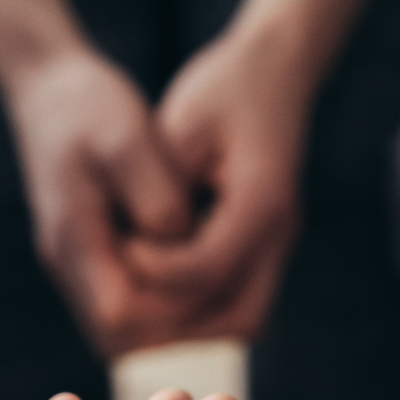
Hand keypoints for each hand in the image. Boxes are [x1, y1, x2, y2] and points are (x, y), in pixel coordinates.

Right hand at [2, 49, 195, 355]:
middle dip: (178, 328)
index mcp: (73, 238)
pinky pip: (126, 303)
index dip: (171, 313)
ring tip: (221, 284)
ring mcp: (74, 264)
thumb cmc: (88, 104)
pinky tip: (199, 267)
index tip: (214, 279)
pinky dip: (164, 298)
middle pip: (121, 338)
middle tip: (231, 292)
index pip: (120, 318)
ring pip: (123, 329)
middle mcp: (67, 263)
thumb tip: (185, 245)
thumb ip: (156, 194)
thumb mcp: (128, 136)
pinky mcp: (89, 254)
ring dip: (173, 318)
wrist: (48, 86)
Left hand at [120, 26, 309, 346]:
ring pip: (242, 322)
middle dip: (178, 327)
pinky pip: (236, 305)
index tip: (118, 250)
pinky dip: (197, 313)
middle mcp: (281, 233)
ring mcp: (278, 247)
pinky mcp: (265, 250)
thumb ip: (163, 187)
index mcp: (263, 199)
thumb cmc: (223, 88)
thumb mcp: (182, 123)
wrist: (276, 70)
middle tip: (124, 306)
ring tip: (135, 307)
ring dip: (189, 329)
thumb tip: (136, 248)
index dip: (155, 272)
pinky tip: (152, 294)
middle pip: (238, 319)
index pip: (207, 269)